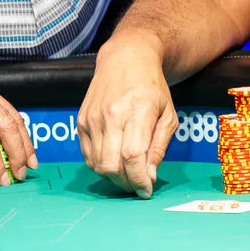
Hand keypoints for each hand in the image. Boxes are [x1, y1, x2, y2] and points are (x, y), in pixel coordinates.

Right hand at [77, 29, 177, 198]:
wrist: (126, 59)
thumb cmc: (152, 87)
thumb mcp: (168, 115)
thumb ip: (159, 147)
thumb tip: (150, 176)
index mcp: (137, 112)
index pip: (133, 157)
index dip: (139, 180)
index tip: (146, 191)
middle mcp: (111, 115)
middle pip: (112, 165)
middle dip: (126, 183)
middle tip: (137, 186)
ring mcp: (92, 118)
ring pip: (97, 164)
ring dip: (113, 178)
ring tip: (127, 176)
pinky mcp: (81, 121)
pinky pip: (87, 155)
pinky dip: (100, 165)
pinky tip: (114, 162)